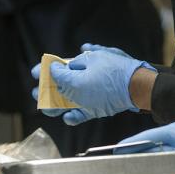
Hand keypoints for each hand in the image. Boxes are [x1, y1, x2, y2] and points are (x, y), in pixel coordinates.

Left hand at [31, 48, 155, 124]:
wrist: (137, 85)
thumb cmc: (117, 68)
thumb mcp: (97, 56)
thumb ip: (80, 60)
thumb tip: (72, 63)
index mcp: (74, 81)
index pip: (56, 74)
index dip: (47, 69)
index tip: (44, 67)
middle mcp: (76, 96)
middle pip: (54, 93)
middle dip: (44, 90)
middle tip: (37, 89)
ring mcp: (85, 106)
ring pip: (62, 108)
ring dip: (52, 106)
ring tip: (43, 106)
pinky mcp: (95, 111)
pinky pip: (80, 117)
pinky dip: (72, 117)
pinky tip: (67, 116)